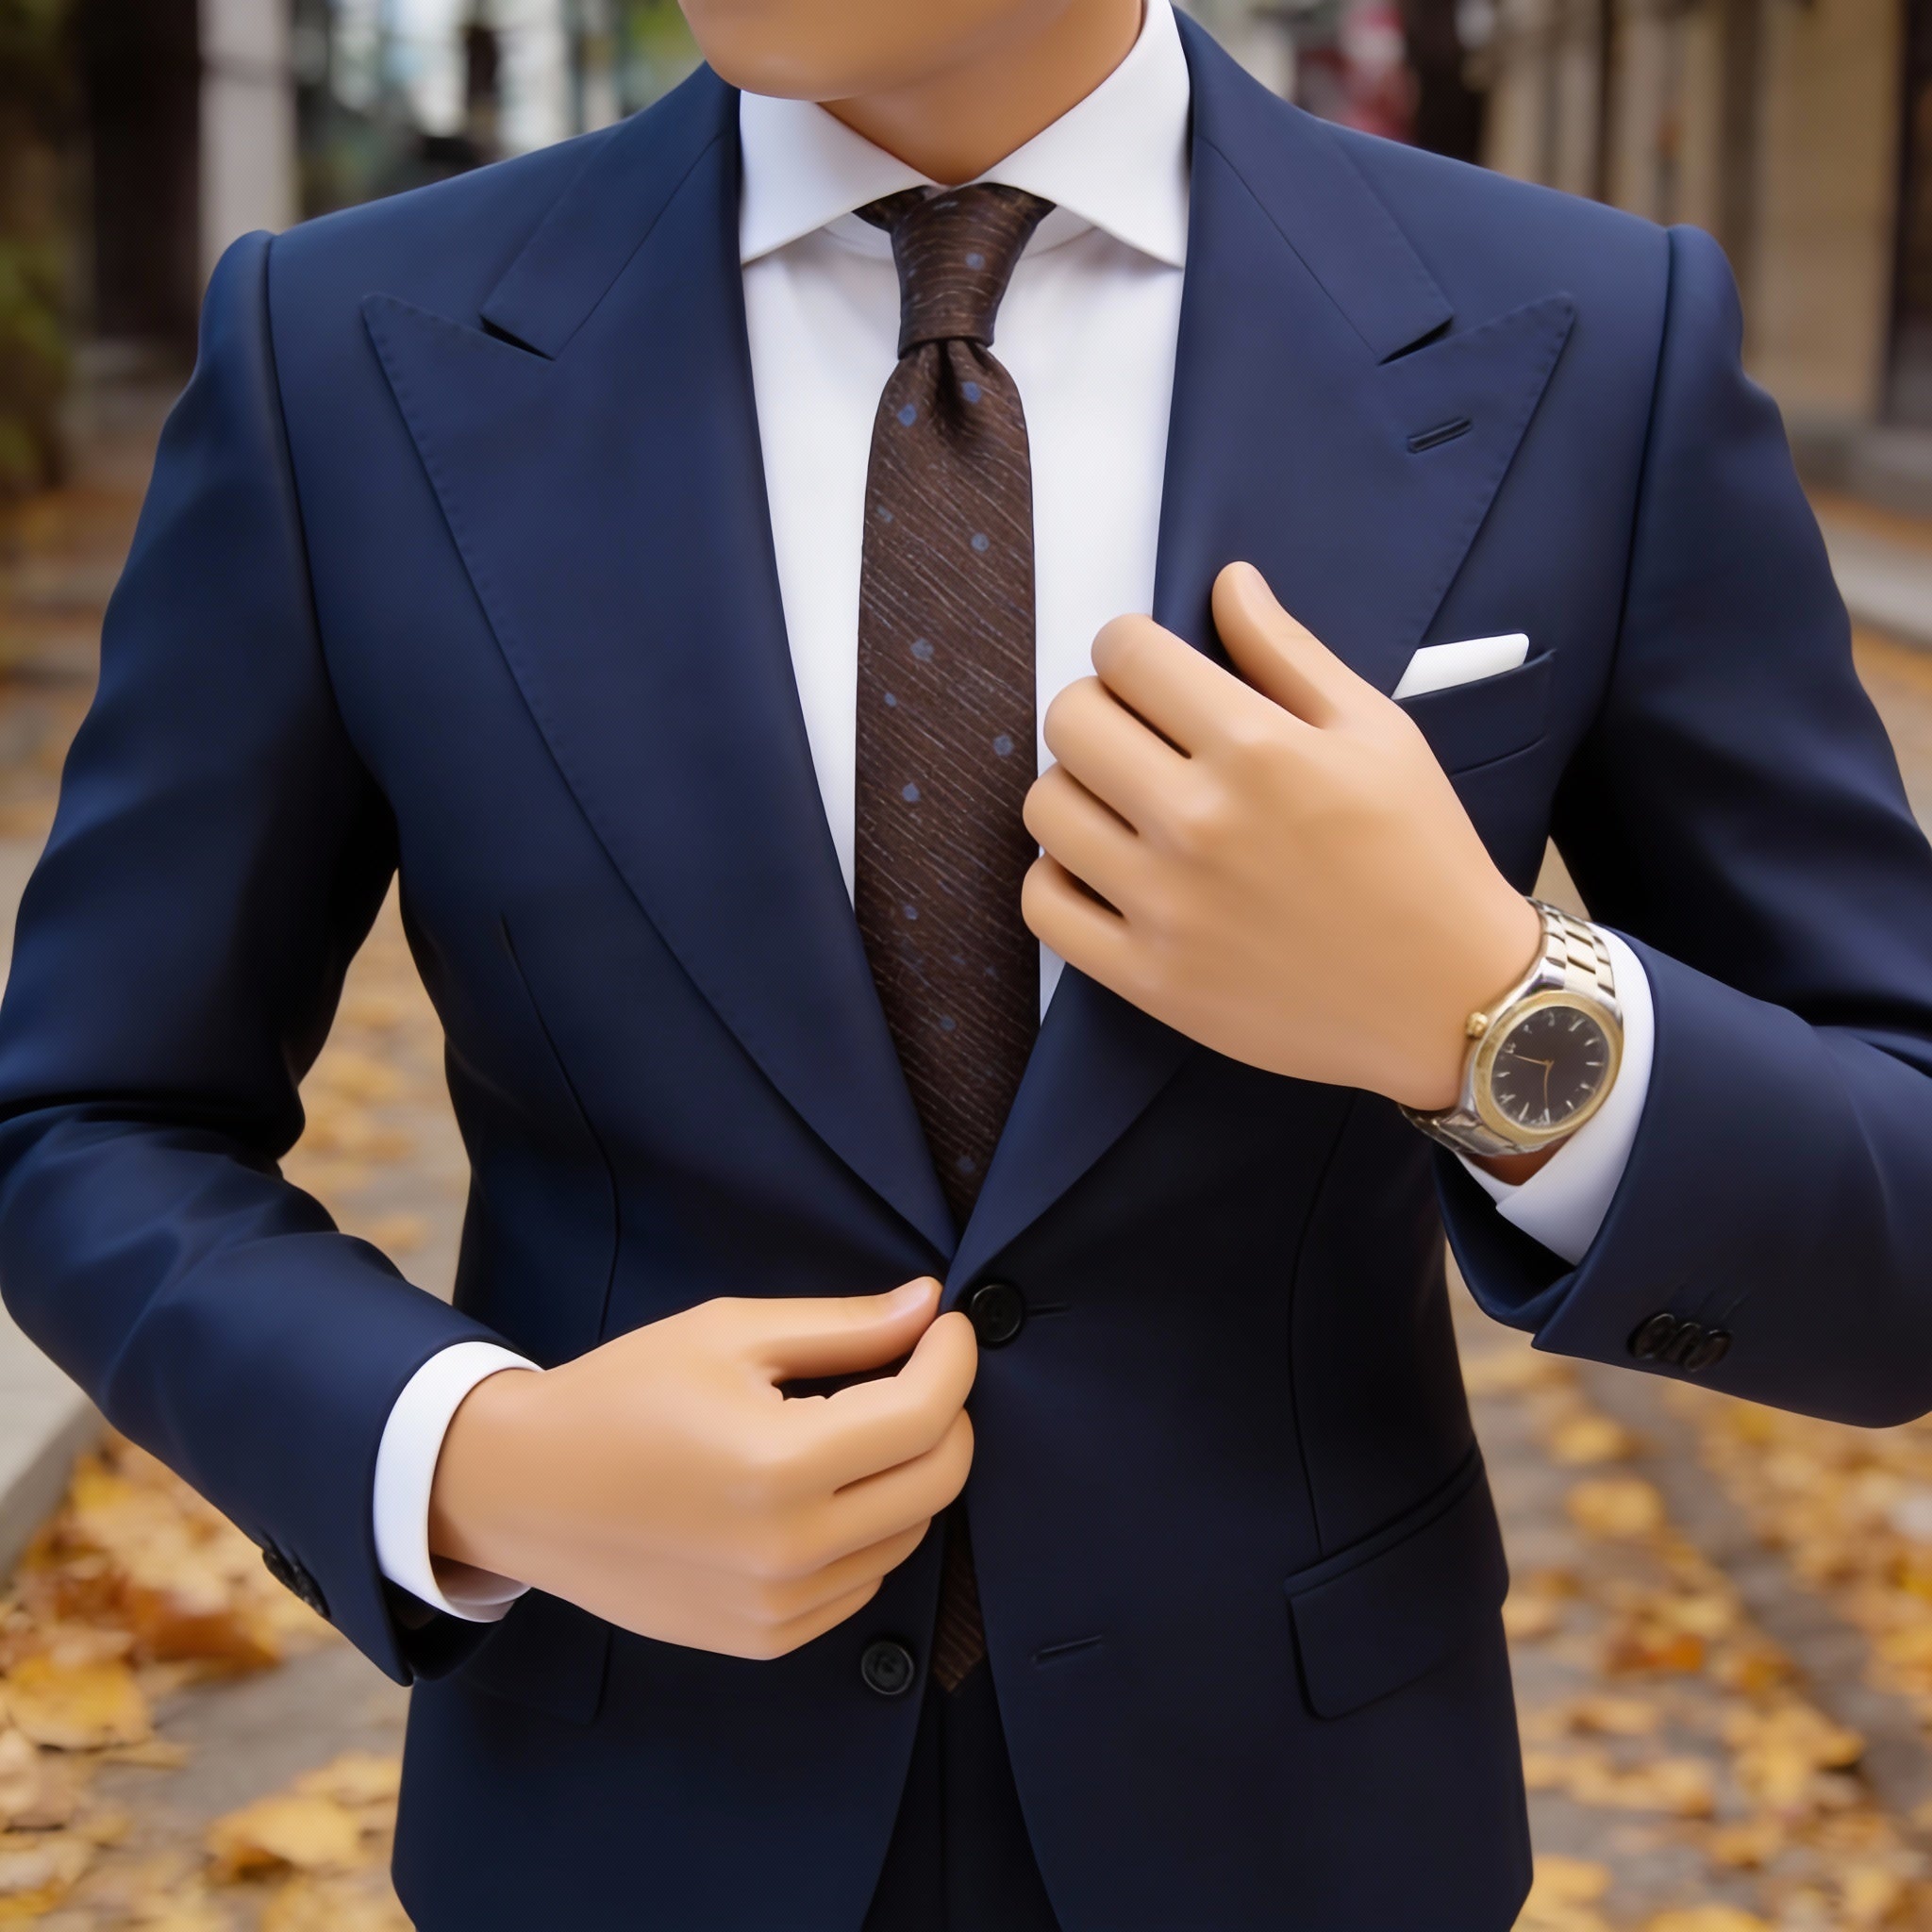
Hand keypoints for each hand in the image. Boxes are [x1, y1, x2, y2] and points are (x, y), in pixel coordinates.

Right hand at [427, 1279, 974, 1658]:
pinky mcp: (766, 1639)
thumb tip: (929, 1306)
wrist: (525, 1491)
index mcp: (780, 1465)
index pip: (925, 1413)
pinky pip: (864, 1580)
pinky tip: (824, 1485)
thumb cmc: (622, 1394)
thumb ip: (842, 1326)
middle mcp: (789, 1550)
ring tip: (862, 1422)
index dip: (953, 1357)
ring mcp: (779, 1607)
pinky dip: (870, 1528)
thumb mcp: (729, 1334)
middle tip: (917, 1367)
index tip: (947, 1324)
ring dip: (910, 1472)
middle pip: (939, 1480)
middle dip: (948, 1413)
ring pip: (910, 1533)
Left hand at [1022, 561, 1540, 1110]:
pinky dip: (1058, 877)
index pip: (1125, 653)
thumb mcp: (1378, 732)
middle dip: (1096, 707)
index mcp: (1257, 748)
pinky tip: (1103, 867)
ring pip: (1047, 807)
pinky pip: (1043, 905)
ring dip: (1074, 789)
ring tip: (1123, 801)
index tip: (1150, 669)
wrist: (1451, 999)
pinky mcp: (1150, 977)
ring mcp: (1167, 905)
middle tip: (1136, 731)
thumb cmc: (1423, 856)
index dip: (1130, 646)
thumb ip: (1288, 652)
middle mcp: (1199, 821)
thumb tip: (1227, 582)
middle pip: (1070, 721)